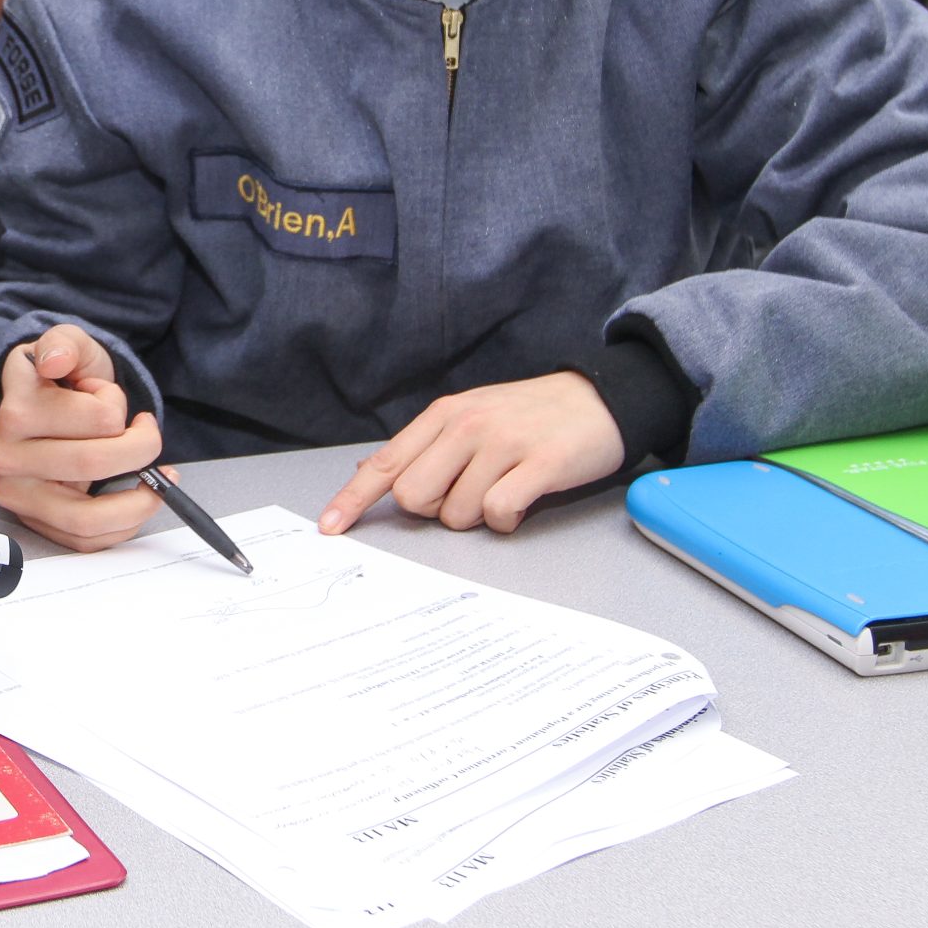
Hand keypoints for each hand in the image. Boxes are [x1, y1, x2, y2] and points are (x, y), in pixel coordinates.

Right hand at [0, 323, 164, 550]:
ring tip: (153, 477)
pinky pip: (86, 540)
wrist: (45, 408)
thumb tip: (55, 361)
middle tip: (147, 435)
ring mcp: (17, 494)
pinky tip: (135, 497)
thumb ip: (66, 343)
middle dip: (140, 448)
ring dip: (137, 499)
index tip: (109, 396)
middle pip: (93, 465)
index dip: (116, 404)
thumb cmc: (62, 379)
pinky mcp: (33, 521)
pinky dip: (124, 523)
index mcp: (16, 409)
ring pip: (87, 517)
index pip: (97, 418)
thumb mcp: (69, 346)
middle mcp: (6, 456)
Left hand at [319, 372, 624, 535]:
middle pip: (413, 496)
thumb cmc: (529, 415)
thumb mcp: (470, 416)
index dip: (352, 500)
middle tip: (466, 495)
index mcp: (444, 416)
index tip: (330, 528)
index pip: (385, 464)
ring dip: (477, 516)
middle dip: (432, 511)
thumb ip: (422, 446)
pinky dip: (506, 521)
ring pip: (456, 512)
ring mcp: (502, 442)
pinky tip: (521, 503)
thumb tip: (368, 474)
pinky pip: (499, 512)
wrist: (598, 398)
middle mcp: (466, 426)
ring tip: (504, 488)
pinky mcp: (539, 463)